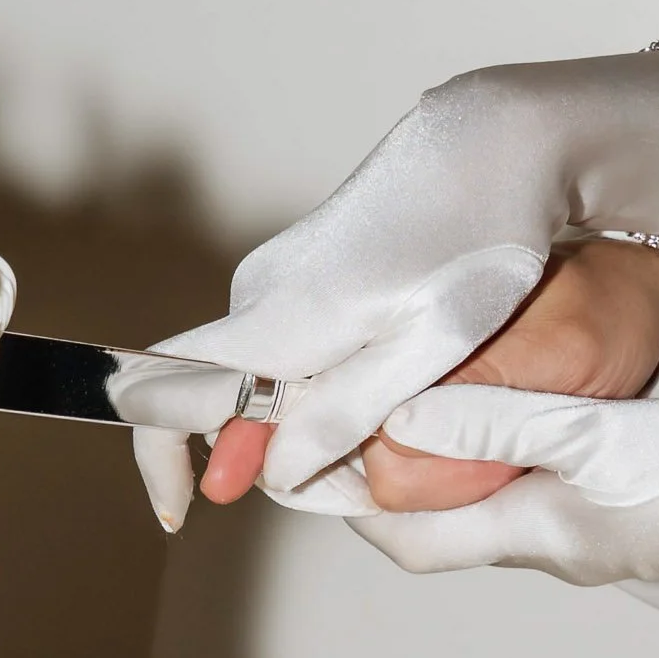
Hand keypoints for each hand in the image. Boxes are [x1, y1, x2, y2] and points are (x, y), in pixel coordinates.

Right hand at [142, 50, 658, 523]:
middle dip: (260, 457)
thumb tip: (275, 472)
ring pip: (258, 377)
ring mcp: (275, 276)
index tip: (184, 511)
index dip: (162, 461)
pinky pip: (283, 348)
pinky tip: (386, 388)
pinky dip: (316, 388)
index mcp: (282, 315)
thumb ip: (348, 413)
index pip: (168, 390)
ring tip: (393, 427)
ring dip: (300, 424)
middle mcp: (260, 292)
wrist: (495, 147)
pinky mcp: (299, 271)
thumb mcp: (430, 347)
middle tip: (352, 486)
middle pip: (217, 398)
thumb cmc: (481, 241)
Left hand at [350, 383, 658, 647]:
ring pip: (476, 496)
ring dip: (434, 453)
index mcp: (527, 531)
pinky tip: (493, 398)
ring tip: (402, 392)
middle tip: (343, 407)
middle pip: (429, 518)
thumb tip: (401, 413)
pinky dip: (490, 444)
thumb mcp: (597, 434)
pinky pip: (525, 481)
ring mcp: (578, 530)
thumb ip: (499, 418)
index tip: (308, 445)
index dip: (345, 495)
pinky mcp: (611, 508)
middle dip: (379, 470)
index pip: (401, 533)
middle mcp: (542, 541)